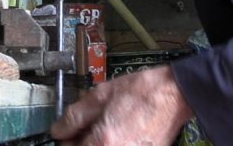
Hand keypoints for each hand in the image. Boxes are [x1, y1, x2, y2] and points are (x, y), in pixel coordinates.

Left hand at [52, 65, 192, 145]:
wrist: (173, 94)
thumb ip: (75, 116)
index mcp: (103, 142)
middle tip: (86, 131)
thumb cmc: (142, 92)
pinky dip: (115, 144)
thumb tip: (58, 129)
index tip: (68, 134)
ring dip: (98, 143)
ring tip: (107, 129)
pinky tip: (119, 133)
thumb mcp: (100, 95)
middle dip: (83, 143)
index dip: (67, 141)